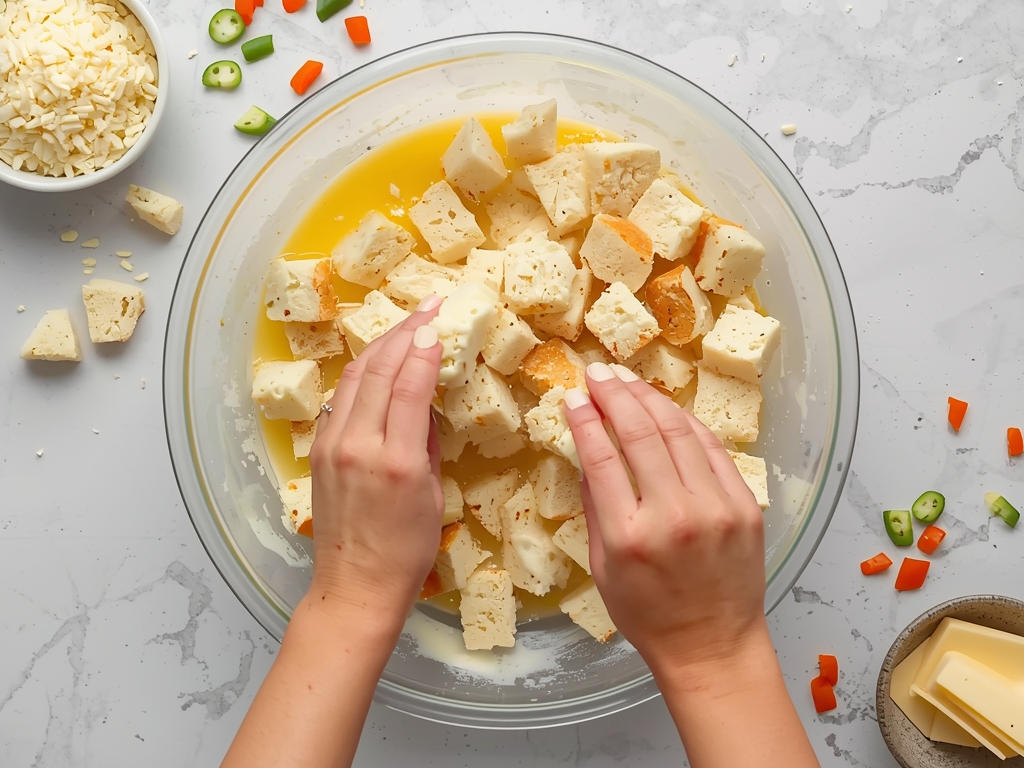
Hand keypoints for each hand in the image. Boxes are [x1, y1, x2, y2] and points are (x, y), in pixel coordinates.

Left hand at [307, 295, 443, 636]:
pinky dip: (361, 371)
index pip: (408, 386)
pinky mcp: (317, 451)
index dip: (426, 348)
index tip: (441, 321)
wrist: (355, 587)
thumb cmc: (406, 551)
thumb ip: (426, 440)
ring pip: (353, 377)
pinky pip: (340, 398)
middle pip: (377, 370)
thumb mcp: (432, 494)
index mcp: (394, 461)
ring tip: (406, 321)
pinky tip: (377, 359)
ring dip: (381, 344)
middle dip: (405, 331)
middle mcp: (355, 445)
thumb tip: (423, 398)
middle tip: (429, 305)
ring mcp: (330, 445)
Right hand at [563, 362, 767, 677]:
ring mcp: (716, 508)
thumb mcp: (602, 568)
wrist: (712, 646)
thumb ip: (595, 507)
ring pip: (679, 431)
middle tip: (597, 374)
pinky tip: (666, 408)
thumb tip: (588, 451)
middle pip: (641, 433)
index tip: (572, 397)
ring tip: (627, 381)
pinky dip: (687, 423)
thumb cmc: (649, 615)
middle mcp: (674, 516)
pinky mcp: (745, 506)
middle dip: (614, 395)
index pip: (602, 458)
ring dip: (649, 399)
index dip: (584, 420)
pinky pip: (712, 449)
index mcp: (630, 536)